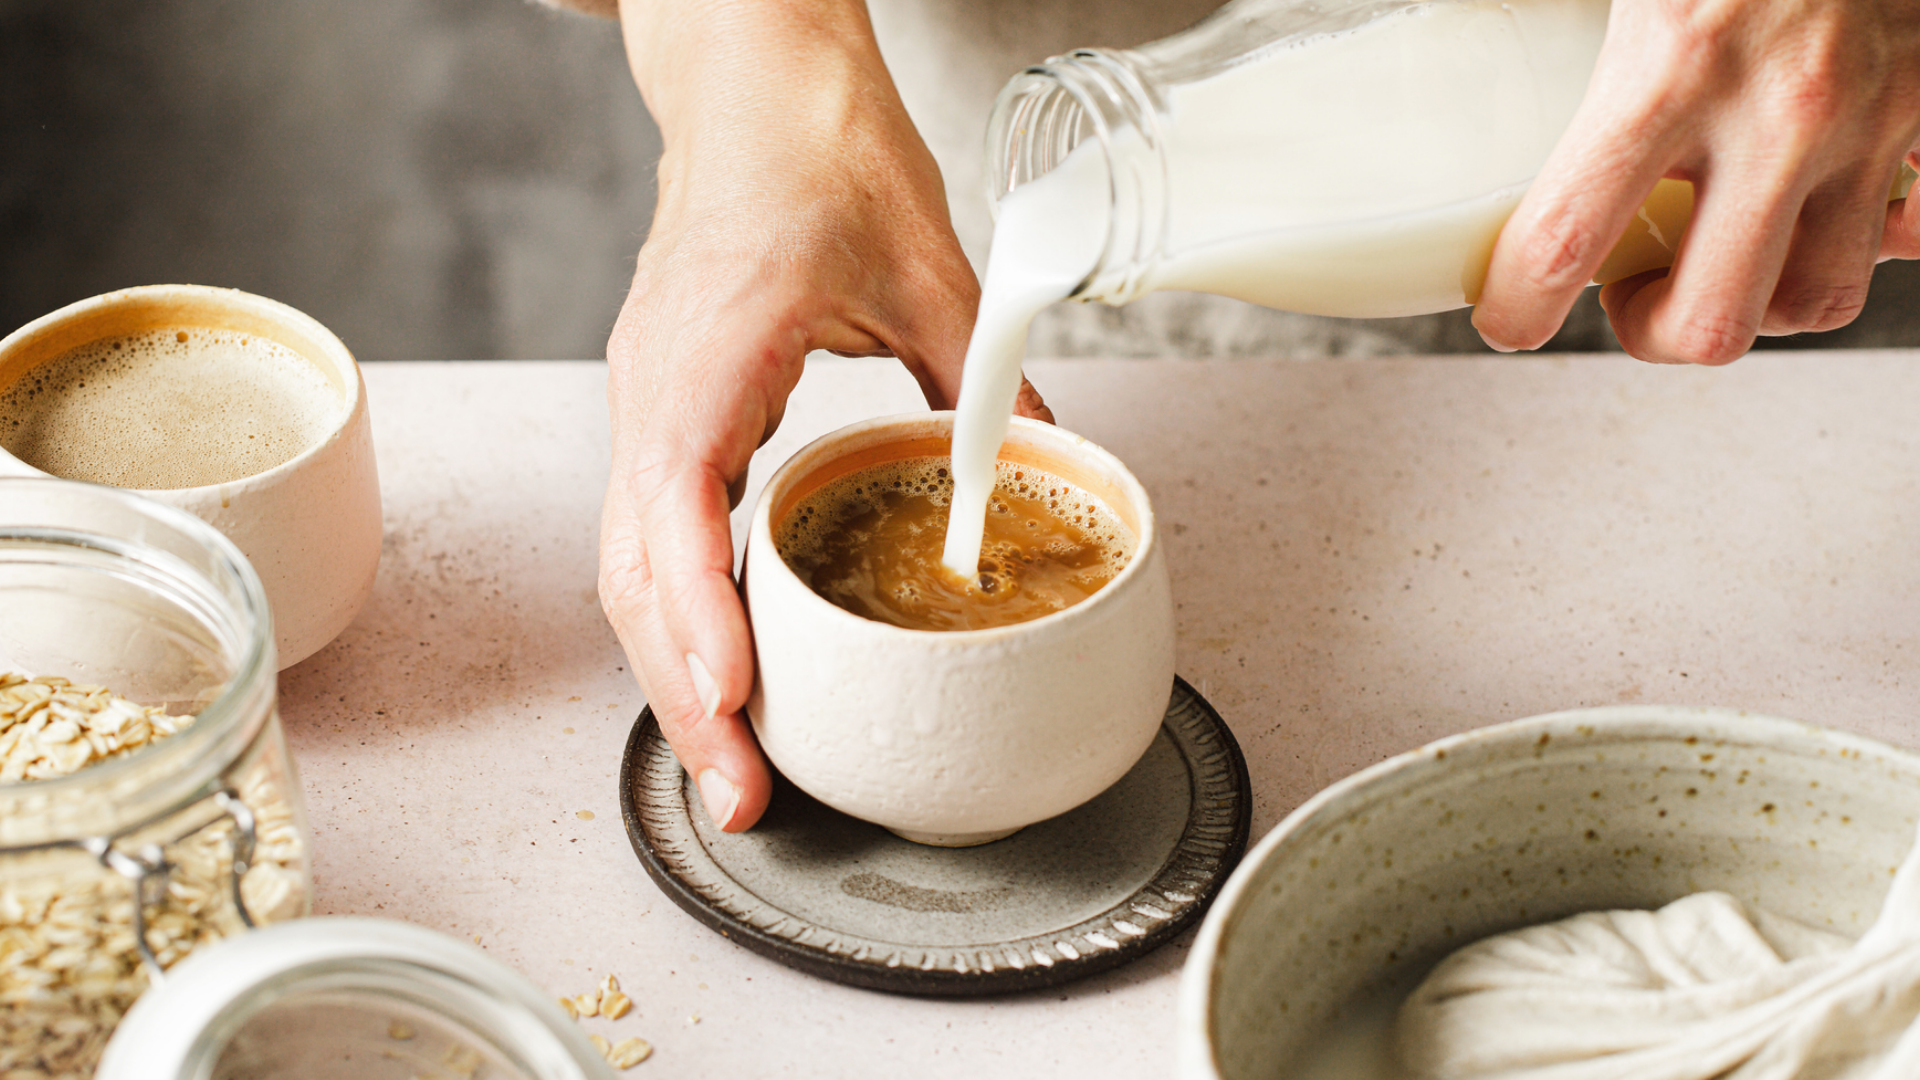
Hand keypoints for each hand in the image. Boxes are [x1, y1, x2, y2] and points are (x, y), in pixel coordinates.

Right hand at [599, 0, 1050, 831]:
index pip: (676, 506)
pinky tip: (728, 672)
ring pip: (630, 568)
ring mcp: (649, 406)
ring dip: (674, 672)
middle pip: (635, 572)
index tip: (738, 698)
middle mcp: (655, 393)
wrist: (752, 84)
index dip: (701, 614)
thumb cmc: (817, 147)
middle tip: (745, 791)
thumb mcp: (930, 264)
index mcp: (709, 352)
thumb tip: (1047, 471)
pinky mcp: (666, 412)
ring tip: (732, 763)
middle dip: (683, 691)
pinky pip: (651, 536)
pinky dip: (682, 616)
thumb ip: (986, 379)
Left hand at [1474, 0, 1919, 363]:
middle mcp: (1780, 112)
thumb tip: (1445, 24)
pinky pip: (1902, 235)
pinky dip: (1856, 244)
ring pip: (1814, 301)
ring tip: (1712, 256)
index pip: (1564, 243)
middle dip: (1652, 332)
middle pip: (1709, 323)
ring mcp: (1871, 120)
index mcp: (1670, 66)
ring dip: (1754, 303)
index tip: (1507, 316)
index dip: (1517, 310)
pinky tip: (1812, 212)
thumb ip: (1530, 11)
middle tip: (1625, 296)